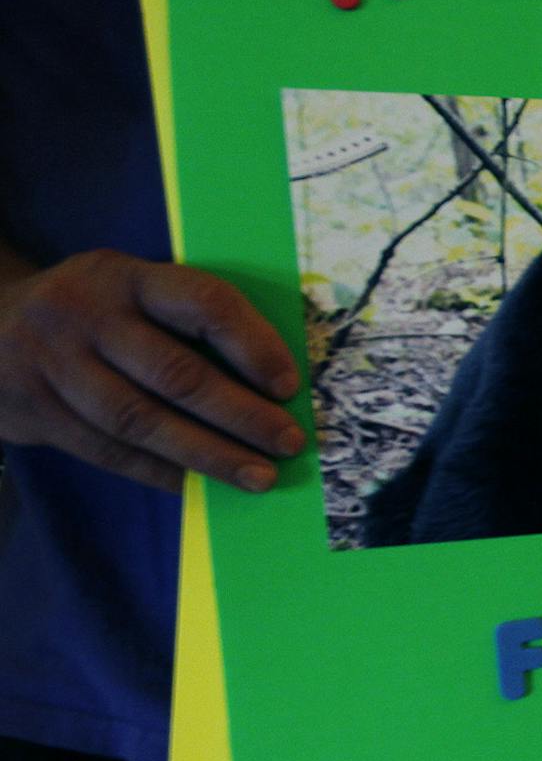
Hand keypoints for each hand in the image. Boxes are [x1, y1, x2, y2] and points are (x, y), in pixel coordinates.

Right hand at [0, 249, 302, 492]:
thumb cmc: (91, 311)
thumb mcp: (127, 289)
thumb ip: (182, 321)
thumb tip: (271, 382)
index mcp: (125, 276)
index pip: (202, 302)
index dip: (252, 345)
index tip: (290, 385)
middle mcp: (84, 315)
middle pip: (175, 373)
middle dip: (241, 415)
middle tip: (289, 443)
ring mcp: (52, 364)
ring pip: (140, 421)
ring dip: (207, 454)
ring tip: (258, 476)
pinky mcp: (32, 409)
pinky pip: (106, 450)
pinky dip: (158, 470)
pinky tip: (198, 484)